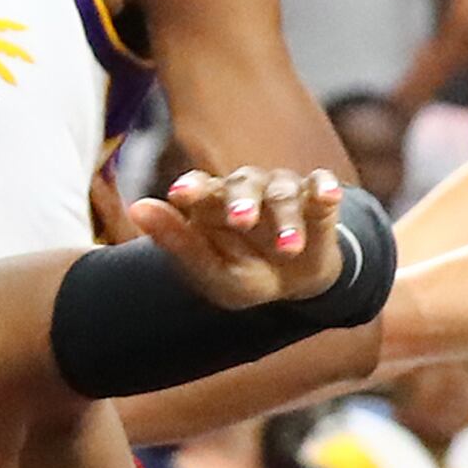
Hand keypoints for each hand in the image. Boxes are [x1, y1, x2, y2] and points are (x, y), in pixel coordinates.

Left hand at [123, 166, 349, 311]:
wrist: (294, 283)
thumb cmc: (243, 273)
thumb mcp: (210, 270)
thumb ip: (178, 242)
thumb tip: (138, 206)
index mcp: (213, 203)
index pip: (200, 188)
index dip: (192, 188)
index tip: (180, 195)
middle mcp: (247, 188)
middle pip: (243, 185)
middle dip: (242, 202)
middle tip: (240, 222)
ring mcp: (283, 189)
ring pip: (283, 194)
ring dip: (286, 219)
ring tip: (287, 249)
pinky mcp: (318, 197)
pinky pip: (322, 187)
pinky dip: (325, 191)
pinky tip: (328, 196)